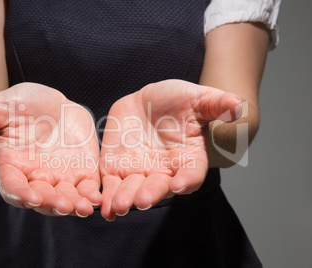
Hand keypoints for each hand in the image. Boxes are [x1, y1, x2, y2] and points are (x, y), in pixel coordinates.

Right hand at [0, 83, 101, 216]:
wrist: (52, 105)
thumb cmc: (23, 106)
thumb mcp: (3, 104)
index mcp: (12, 166)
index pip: (12, 186)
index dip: (20, 194)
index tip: (31, 197)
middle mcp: (35, 178)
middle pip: (42, 199)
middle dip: (52, 204)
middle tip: (64, 205)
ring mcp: (59, 179)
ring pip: (66, 199)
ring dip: (75, 205)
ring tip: (85, 207)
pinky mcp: (81, 174)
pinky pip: (87, 189)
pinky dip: (92, 196)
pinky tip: (99, 198)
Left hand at [100, 79, 240, 220]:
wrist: (148, 102)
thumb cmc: (178, 101)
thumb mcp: (198, 98)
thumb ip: (217, 104)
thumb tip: (236, 106)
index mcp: (188, 157)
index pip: (191, 174)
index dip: (186, 180)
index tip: (179, 185)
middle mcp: (164, 171)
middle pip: (159, 187)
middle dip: (150, 194)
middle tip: (142, 200)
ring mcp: (140, 172)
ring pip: (133, 189)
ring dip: (125, 199)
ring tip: (117, 206)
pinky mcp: (117, 168)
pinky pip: (111, 184)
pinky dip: (106, 195)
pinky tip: (101, 205)